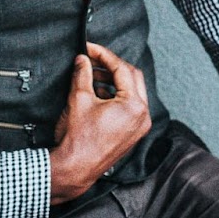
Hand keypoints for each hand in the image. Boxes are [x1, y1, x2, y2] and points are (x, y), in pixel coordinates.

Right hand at [48, 41, 151, 203]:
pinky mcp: (132, 133)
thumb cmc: (78, 139)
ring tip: (92, 74)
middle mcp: (142, 116)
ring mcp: (139, 126)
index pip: (122, 69)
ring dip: (113, 80)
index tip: (90, 49)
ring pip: (132, 92)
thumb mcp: (79, 99)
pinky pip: (129, 106)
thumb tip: (83, 60)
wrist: (75, 168)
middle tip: (93, 59)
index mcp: (134, 106)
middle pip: (132, 77)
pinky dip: (115, 96)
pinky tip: (97, 92)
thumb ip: (83, 74)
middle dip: (111, 66)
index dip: (104, 55)